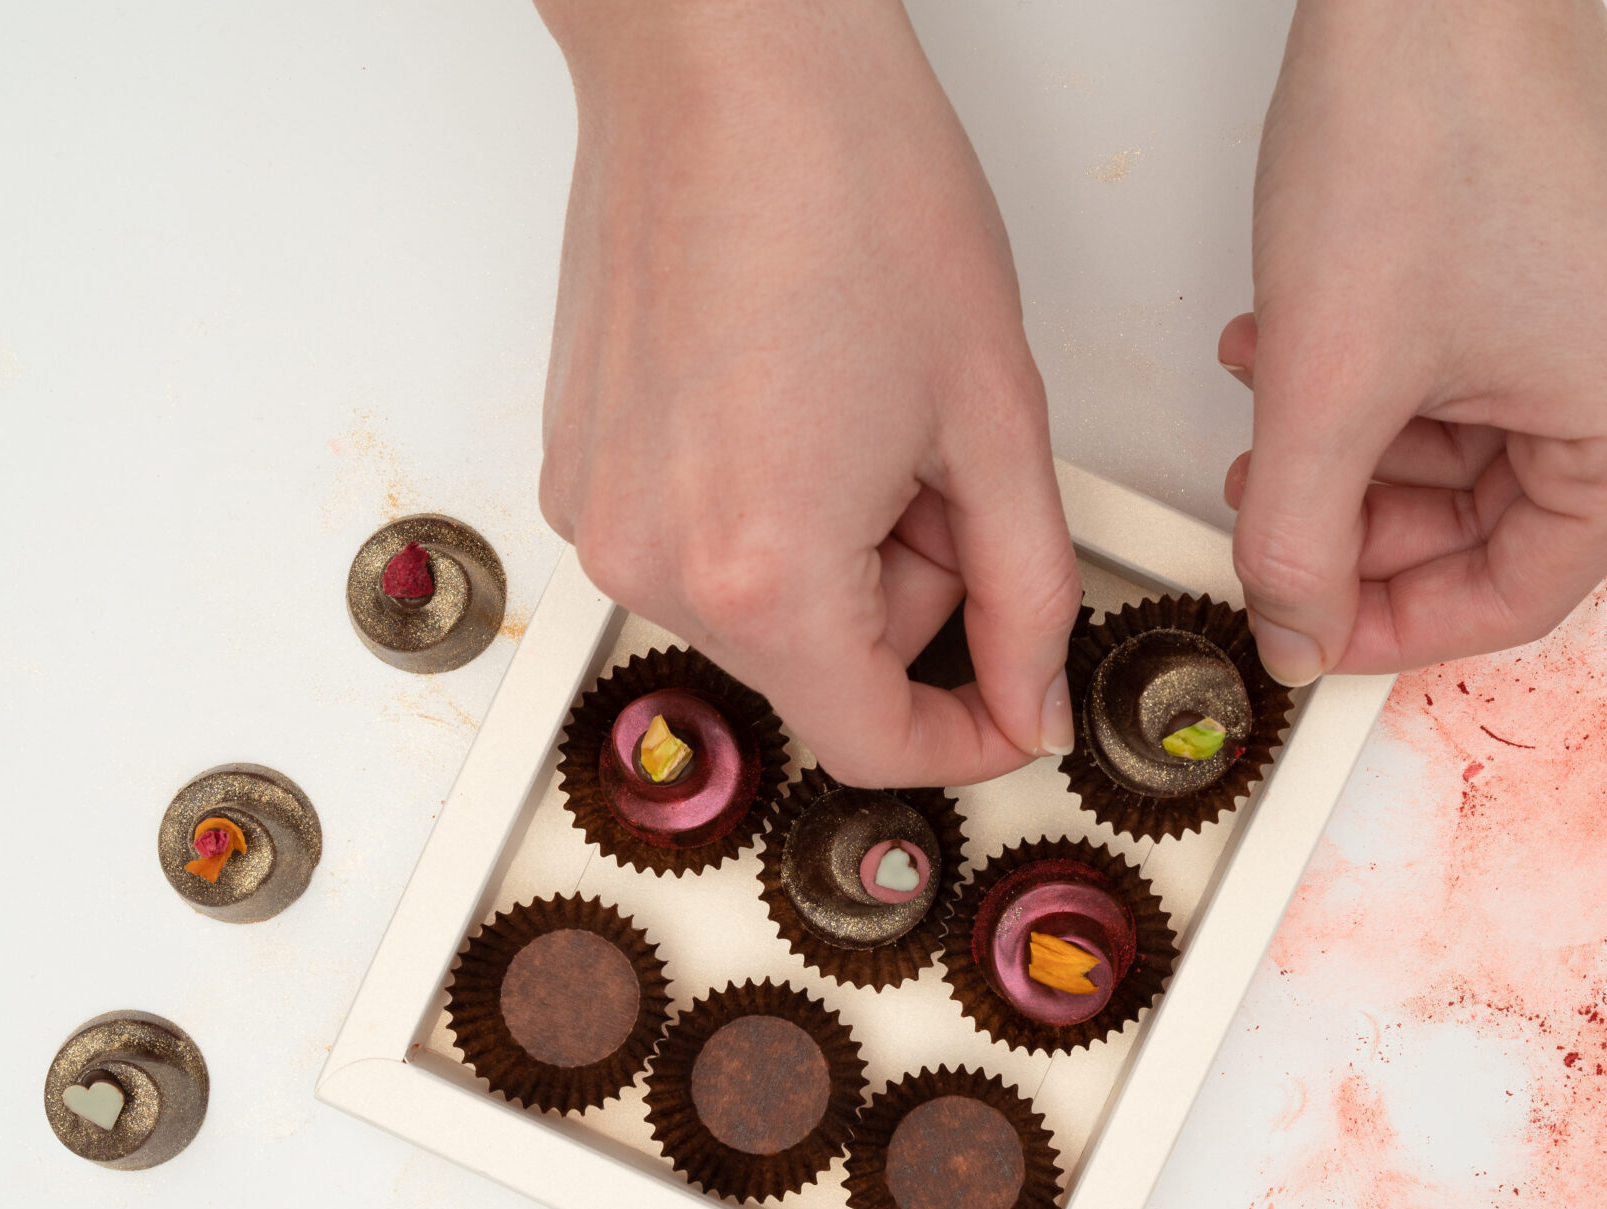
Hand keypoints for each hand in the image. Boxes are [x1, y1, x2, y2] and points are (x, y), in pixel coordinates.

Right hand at [534, 1, 1077, 786]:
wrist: (724, 59)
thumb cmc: (851, 190)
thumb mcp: (994, 416)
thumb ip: (1027, 590)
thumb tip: (1030, 693)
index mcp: (763, 572)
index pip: (871, 741)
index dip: (965, 737)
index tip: (1012, 705)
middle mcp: (654, 562)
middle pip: (819, 665)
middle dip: (908, 594)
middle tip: (942, 460)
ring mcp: (599, 516)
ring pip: (762, 602)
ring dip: (840, 544)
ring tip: (863, 405)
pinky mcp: (576, 468)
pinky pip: (701, 540)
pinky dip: (767, 502)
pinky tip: (795, 393)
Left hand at [1221, 0, 1606, 683]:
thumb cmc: (1424, 118)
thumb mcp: (1328, 379)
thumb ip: (1296, 538)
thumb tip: (1294, 636)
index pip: (1519, 595)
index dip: (1393, 627)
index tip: (1307, 631)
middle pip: (1503, 525)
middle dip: (1364, 522)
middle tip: (1268, 513)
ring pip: (1484, 451)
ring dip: (1363, 447)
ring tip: (1267, 407)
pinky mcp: (1604, 266)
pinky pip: (1496, 377)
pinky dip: (1397, 383)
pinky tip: (1306, 348)